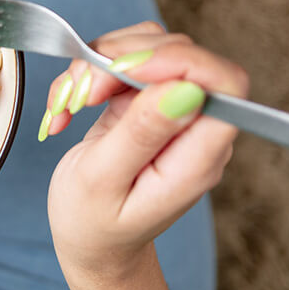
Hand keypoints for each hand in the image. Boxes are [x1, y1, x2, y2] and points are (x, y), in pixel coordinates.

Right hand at [44, 21, 248, 289]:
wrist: (90, 241)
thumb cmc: (94, 223)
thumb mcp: (103, 182)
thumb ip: (141, 134)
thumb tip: (181, 89)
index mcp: (197, 156)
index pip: (220, 80)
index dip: (177, 60)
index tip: (121, 70)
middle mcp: (191, 127)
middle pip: (178, 53)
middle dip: (120, 60)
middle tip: (81, 94)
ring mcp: (169, 110)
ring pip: (147, 48)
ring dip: (97, 64)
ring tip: (68, 102)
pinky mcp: (145, 100)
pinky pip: (122, 61)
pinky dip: (88, 72)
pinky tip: (68, 102)